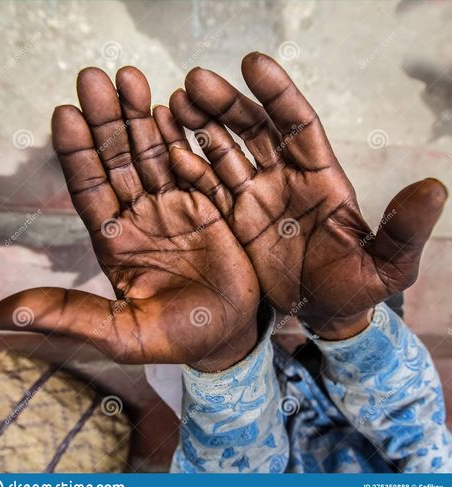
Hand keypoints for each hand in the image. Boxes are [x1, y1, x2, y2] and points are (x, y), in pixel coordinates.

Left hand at [0, 66, 258, 370]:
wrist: (230, 334)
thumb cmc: (178, 337)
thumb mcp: (122, 332)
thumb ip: (69, 314)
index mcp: (115, 241)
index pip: (88, 189)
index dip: (77, 153)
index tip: (66, 114)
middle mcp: (141, 216)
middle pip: (118, 160)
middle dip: (106, 121)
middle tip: (95, 79)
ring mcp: (175, 206)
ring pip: (152, 153)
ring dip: (140, 117)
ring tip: (129, 77)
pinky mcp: (208, 204)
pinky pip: (192, 163)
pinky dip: (181, 137)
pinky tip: (170, 107)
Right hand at [162, 52, 446, 338]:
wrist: (322, 313)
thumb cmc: (356, 287)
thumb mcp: (388, 264)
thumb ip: (404, 229)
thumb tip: (435, 187)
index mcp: (320, 178)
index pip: (298, 124)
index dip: (278, 94)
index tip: (252, 64)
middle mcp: (284, 179)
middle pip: (253, 130)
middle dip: (226, 105)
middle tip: (195, 82)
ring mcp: (255, 198)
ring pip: (225, 153)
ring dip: (201, 129)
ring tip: (175, 105)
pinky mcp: (233, 220)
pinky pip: (208, 189)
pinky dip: (190, 169)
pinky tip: (170, 151)